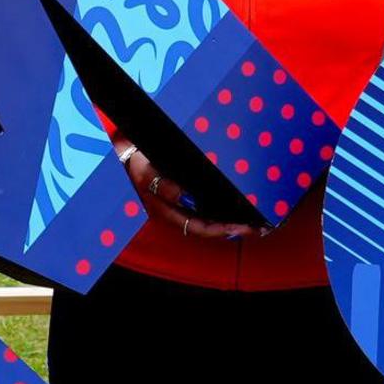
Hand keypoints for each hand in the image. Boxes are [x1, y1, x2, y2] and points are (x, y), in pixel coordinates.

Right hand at [114, 137, 256, 241]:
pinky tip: (235, 209)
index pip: (198, 228)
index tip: (241, 228)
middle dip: (231, 230)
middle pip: (207, 229)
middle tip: (256, 229)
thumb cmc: (137, 162)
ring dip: (229, 223)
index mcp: (165, 212)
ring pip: (208, 221)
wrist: (127, 152)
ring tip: (251, 223)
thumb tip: (184, 197)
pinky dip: (222, 211)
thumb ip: (163, 186)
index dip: (220, 231)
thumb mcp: (145, 172)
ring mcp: (180, 207)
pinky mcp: (185, 197)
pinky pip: (206, 210)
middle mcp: (175, 213)